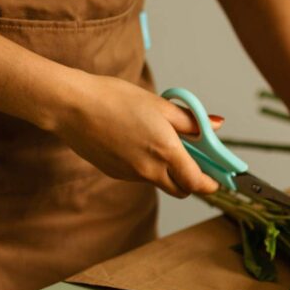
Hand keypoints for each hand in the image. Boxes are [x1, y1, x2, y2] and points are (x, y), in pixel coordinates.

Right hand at [44, 72, 220, 197]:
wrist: (71, 106)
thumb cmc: (115, 99)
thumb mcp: (161, 105)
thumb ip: (192, 121)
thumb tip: (216, 126)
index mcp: (166, 152)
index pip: (197, 183)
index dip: (211, 184)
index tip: (218, 179)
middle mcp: (150, 170)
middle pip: (181, 190)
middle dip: (191, 181)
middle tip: (194, 161)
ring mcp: (131, 175)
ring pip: (160, 182)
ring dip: (168, 172)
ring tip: (159, 142)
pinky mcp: (116, 173)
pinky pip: (140, 176)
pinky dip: (146, 166)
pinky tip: (136, 143)